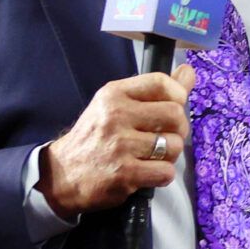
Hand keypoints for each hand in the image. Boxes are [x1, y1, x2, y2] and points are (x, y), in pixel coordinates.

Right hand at [38, 70, 194, 216]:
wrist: (61, 175)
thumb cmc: (94, 137)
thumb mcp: (115, 105)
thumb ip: (153, 90)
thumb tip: (188, 73)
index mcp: (114, 94)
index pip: (161, 82)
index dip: (178, 95)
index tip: (174, 106)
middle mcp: (116, 115)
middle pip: (175, 114)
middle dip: (179, 128)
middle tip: (167, 137)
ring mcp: (120, 145)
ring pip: (174, 145)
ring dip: (170, 155)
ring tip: (154, 157)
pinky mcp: (124, 174)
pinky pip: (165, 172)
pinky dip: (162, 175)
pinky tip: (148, 173)